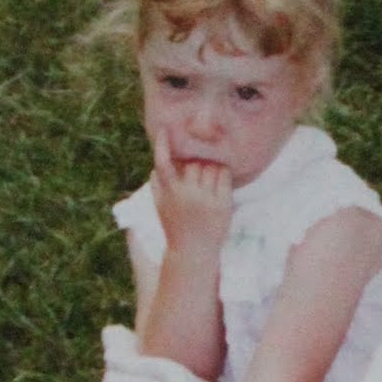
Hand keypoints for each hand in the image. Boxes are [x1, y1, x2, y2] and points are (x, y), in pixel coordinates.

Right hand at [150, 129, 232, 256]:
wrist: (193, 252)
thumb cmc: (175, 228)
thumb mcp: (160, 208)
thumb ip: (156, 187)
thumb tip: (157, 168)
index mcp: (169, 193)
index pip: (164, 163)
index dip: (162, 145)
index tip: (164, 129)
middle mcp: (187, 194)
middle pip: (193, 162)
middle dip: (196, 163)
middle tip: (198, 171)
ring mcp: (206, 198)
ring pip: (210, 166)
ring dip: (210, 166)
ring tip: (209, 178)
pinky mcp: (222, 203)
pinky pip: (224, 176)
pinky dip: (222, 173)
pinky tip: (220, 180)